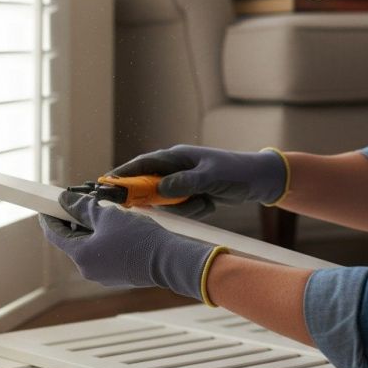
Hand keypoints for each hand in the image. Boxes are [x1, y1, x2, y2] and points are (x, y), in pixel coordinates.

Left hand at [39, 190, 219, 301]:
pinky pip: (103, 255)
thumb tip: (64, 201)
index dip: (49, 218)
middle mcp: (88, 270)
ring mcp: (103, 276)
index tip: (46, 206)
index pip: (55, 235)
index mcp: (81, 256)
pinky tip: (114, 227)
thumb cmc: (137, 236)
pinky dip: (103, 240)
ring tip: (99, 212)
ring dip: (90, 230)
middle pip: (72, 241)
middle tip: (76, 204)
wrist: (169, 260)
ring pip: (89, 248)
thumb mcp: (107, 215)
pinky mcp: (118, 276)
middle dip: (73, 221)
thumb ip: (82, 208)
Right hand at [110, 145, 287, 217]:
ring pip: (168, 201)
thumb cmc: (236, 172)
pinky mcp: (191, 194)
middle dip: (155, 198)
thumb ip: (184, 183)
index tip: (107, 184)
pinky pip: (183, 208)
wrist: (260, 180)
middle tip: (153, 207)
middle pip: (150, 185)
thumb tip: (159, 189)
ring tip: (204, 202)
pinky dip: (195, 210)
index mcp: (176, 157)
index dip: (123, 174)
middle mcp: (175, 168)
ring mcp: (182, 182)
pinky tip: (209, 204)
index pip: (142, 164)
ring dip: (184, 206)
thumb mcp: (210, 177)